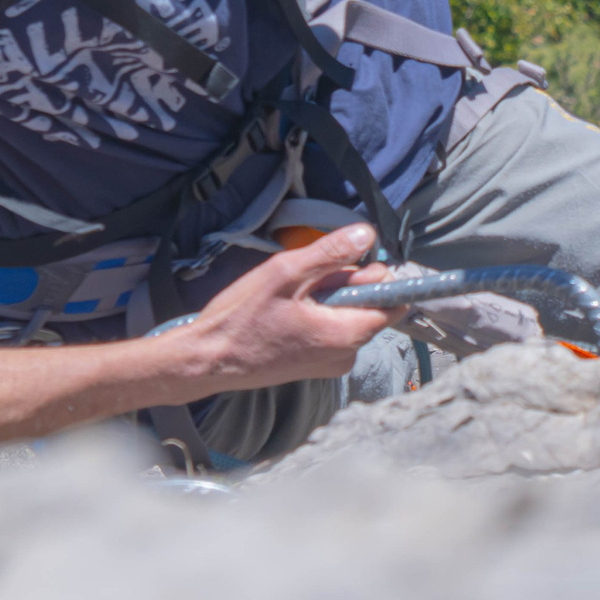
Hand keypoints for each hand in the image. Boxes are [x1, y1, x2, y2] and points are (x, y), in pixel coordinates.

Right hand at [173, 222, 398, 391]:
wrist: (206, 360)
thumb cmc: (241, 320)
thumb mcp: (285, 274)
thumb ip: (331, 254)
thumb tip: (368, 235)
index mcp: (347, 336)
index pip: (393, 303)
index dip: (377, 276)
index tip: (349, 263)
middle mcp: (346, 355)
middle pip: (369, 306)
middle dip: (345, 283)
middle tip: (306, 279)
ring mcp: (331, 363)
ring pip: (348, 315)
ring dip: (327, 297)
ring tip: (291, 296)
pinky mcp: (315, 364)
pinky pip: (332, 329)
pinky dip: (317, 313)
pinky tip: (288, 310)